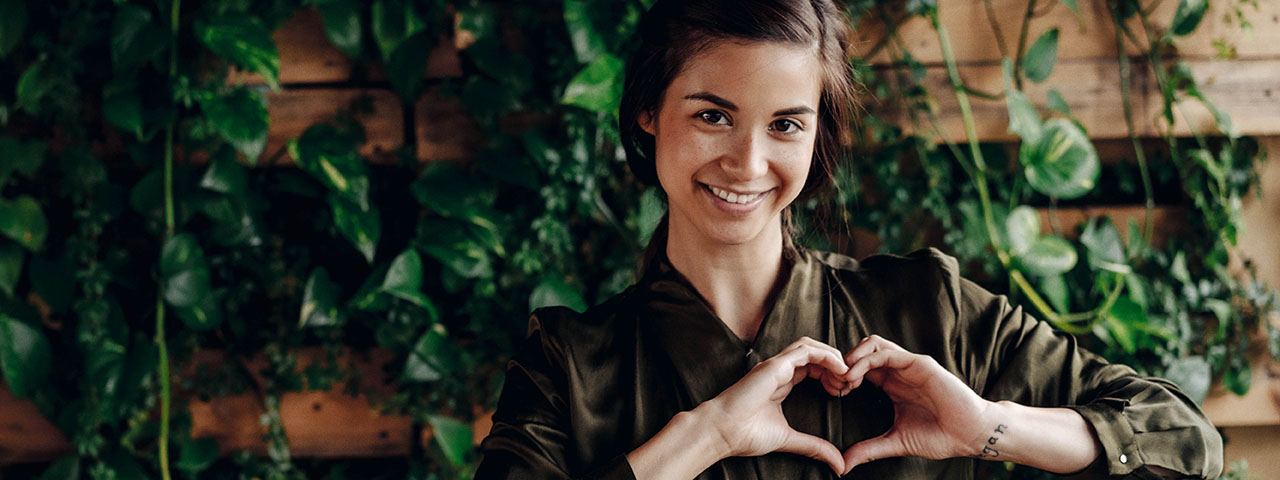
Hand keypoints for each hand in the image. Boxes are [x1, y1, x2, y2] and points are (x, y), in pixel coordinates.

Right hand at [694, 336, 852, 473]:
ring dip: (833, 357)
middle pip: (815, 354)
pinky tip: (839, 369)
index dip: (831, 375)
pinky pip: (805, 351)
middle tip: (849, 384)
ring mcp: (776, 365)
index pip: (812, 367)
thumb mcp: (790, 440)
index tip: (844, 392)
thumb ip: (814, 447)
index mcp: (781, 382)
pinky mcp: (775, 365)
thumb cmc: (746, 434)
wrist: (723, 432)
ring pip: (811, 347)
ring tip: (846, 375)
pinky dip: (826, 356)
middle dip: (836, 365)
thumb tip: (839, 465)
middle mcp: (779, 370)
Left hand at [840, 335, 991, 473]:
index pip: (860, 368)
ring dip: (852, 358)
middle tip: (835, 385)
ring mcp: (908, 365)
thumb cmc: (940, 437)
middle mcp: (899, 371)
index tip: (834, 394)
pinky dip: (865, 361)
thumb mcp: (895, 442)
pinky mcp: (919, 364)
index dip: (843, 377)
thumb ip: (869, 449)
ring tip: (844, 380)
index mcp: (892, 385)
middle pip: (862, 351)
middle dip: (843, 364)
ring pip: (872, 344)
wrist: (971, 435)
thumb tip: (842, 465)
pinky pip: (886, 353)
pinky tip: (855, 377)